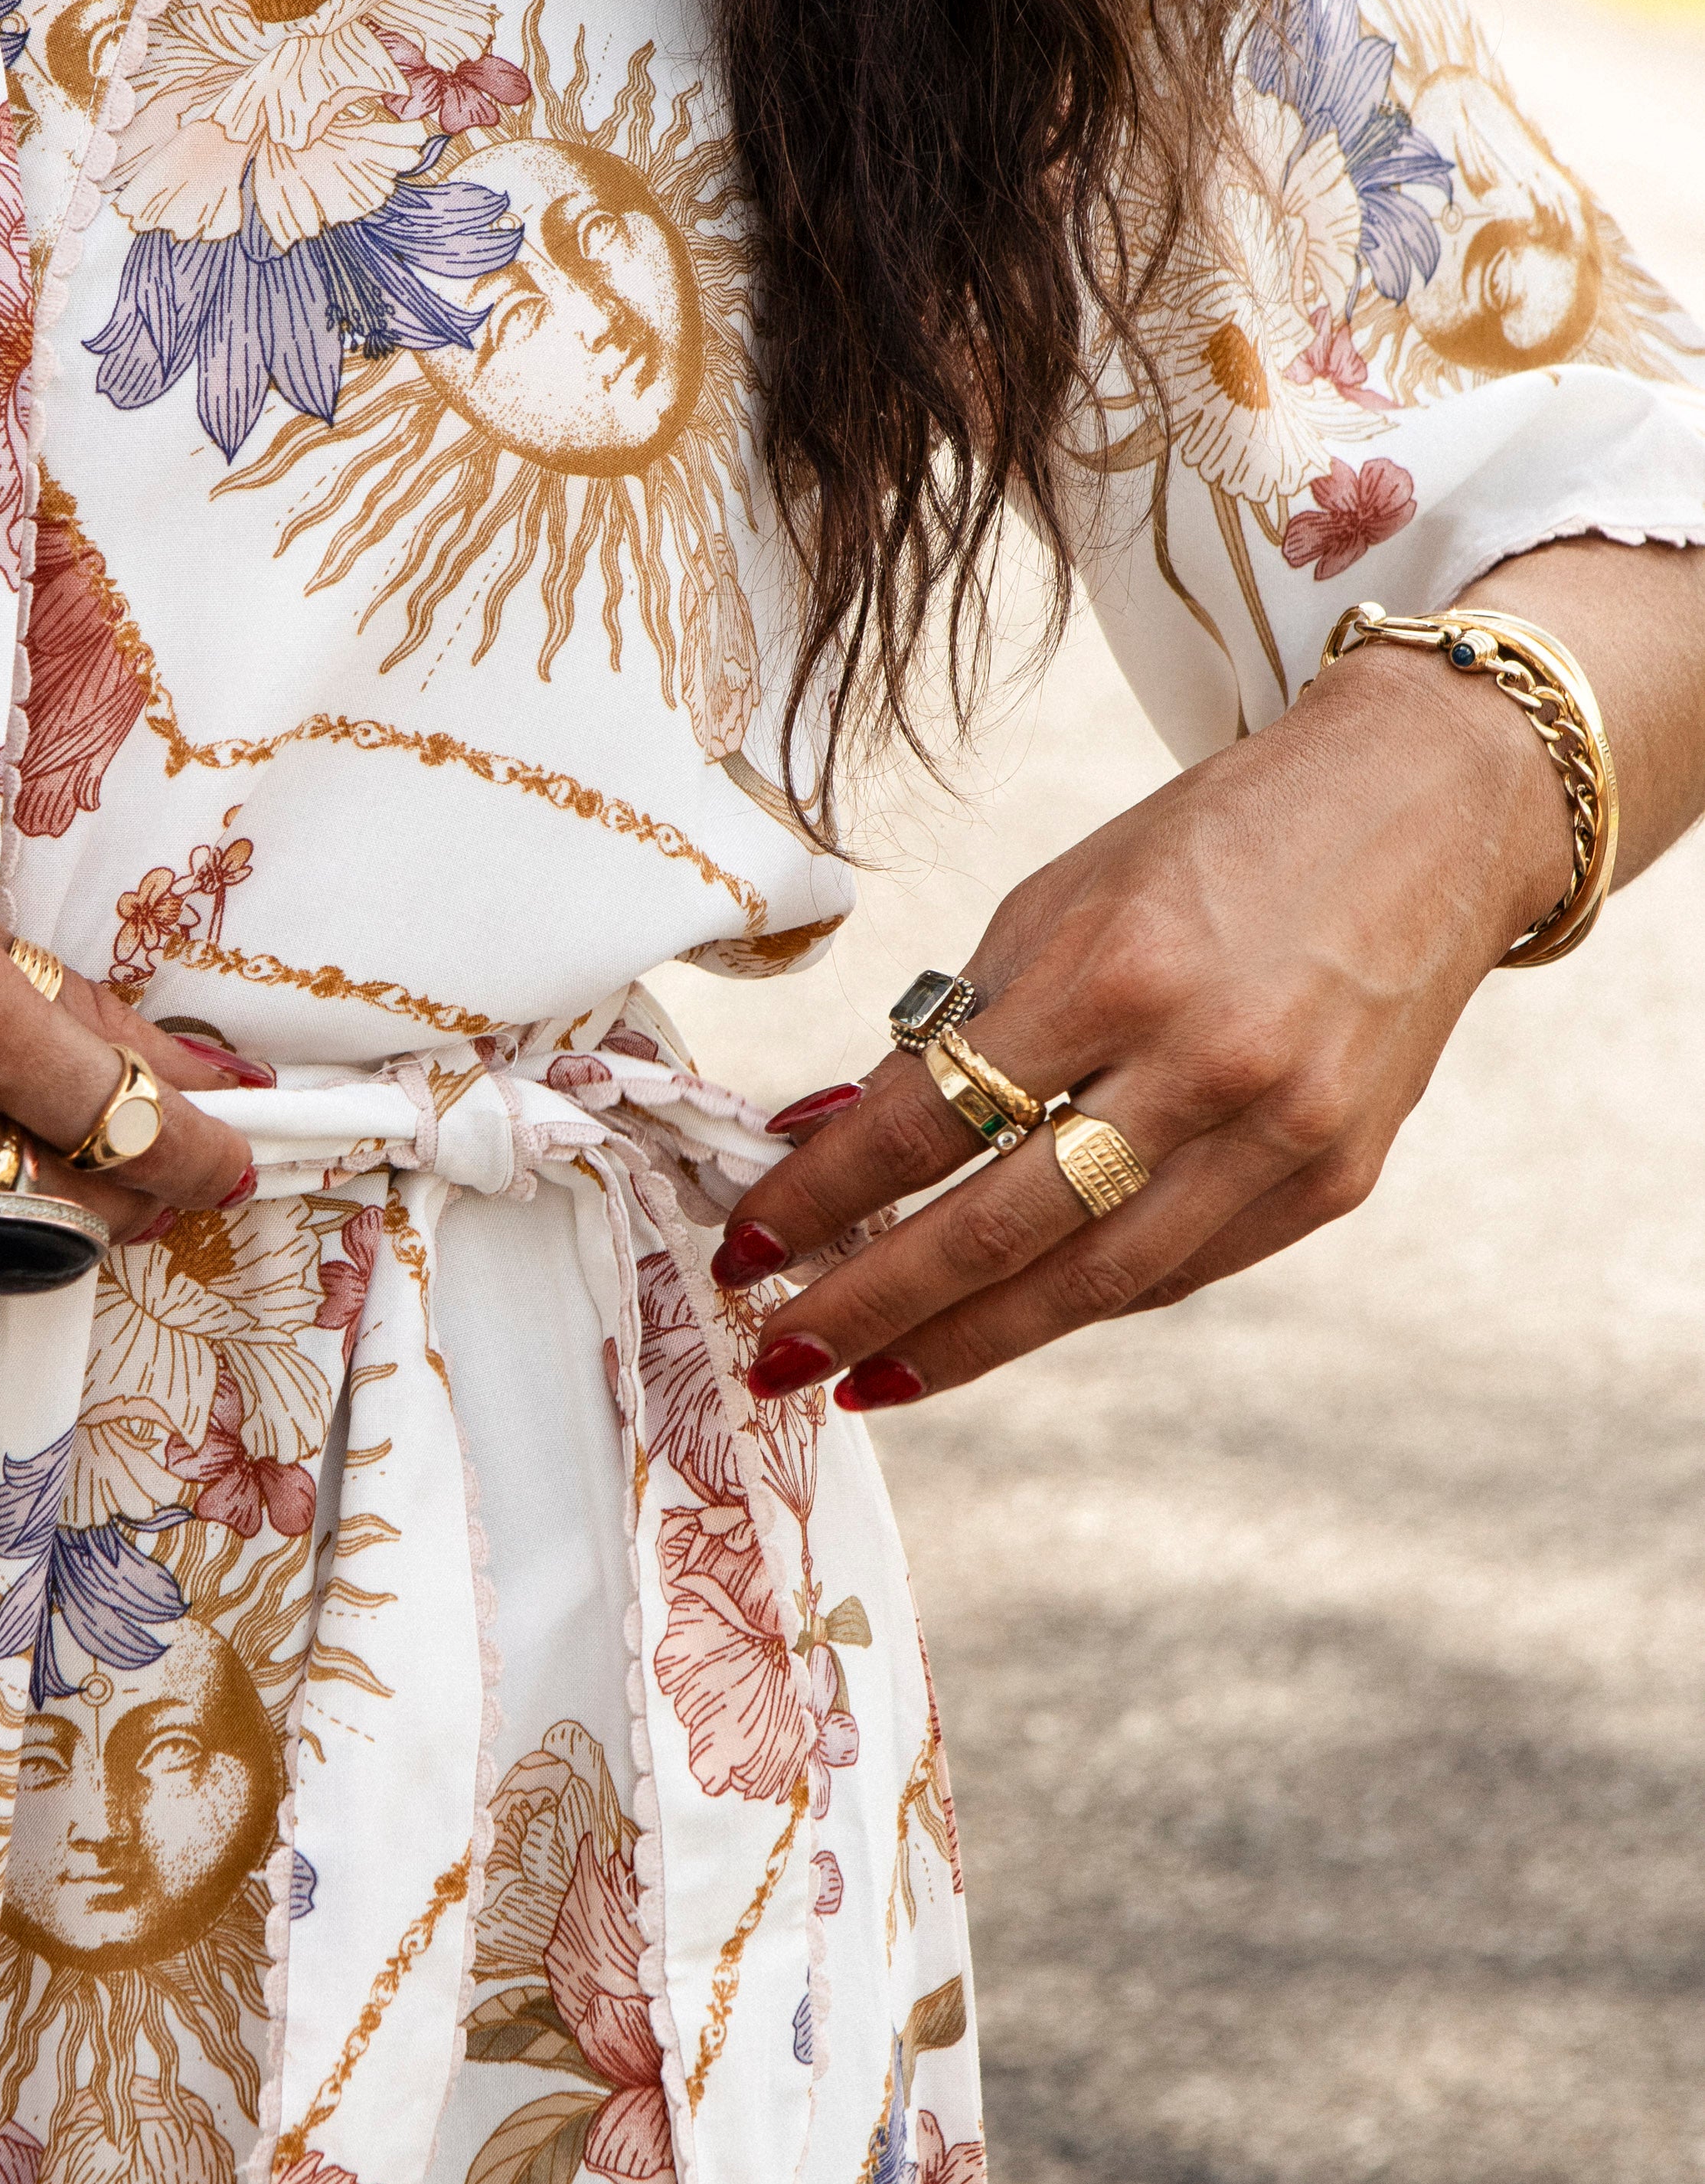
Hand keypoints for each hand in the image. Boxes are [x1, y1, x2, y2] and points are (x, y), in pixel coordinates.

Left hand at [707, 632, 1575, 1408]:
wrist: (1433, 807)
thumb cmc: (1220, 840)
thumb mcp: (1065, 897)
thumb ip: (959, 1027)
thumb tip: (828, 1136)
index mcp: (1119, 970)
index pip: (932, 1118)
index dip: (826, 1195)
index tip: (749, 1241)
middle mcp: (1206, 1064)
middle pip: (1002, 1227)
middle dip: (875, 1305)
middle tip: (782, 1354)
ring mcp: (1282, 1136)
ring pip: (1092, 1283)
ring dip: (966, 1344)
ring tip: (871, 1376)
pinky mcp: (1335, 1183)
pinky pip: (1176, 1273)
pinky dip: (1078, 1303)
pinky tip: (1001, 1326)